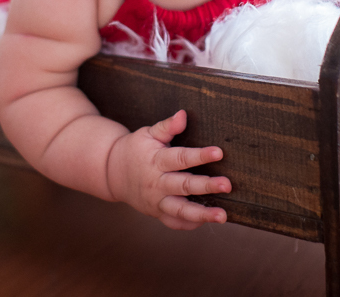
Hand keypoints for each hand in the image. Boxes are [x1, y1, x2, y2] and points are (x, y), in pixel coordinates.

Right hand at [106, 109, 231, 229]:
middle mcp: (156, 183)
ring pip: (180, 210)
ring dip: (202, 214)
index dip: (199, 155)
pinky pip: (174, 223)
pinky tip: (207, 221)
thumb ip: (167, 126)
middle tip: (227, 184)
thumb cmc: (136, 149)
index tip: (219, 152)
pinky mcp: (157, 213)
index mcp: (156, 160)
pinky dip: (189, 224)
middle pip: (183, 185)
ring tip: (222, 216)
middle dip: (206, 186)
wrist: (112, 172)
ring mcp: (156, 201)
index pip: (180, 158)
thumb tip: (183, 114)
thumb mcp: (148, 133)